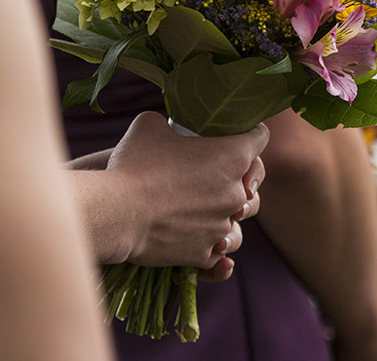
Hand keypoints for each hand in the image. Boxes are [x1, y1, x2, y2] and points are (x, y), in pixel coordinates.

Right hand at [105, 112, 267, 274]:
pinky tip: (203, 243)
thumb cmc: (135, 164)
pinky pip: (219, 253)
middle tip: (215, 179)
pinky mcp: (204, 252)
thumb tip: (168, 129)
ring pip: (238, 222)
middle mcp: (236, 193)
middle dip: (239, 180)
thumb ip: (169, 124)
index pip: (260, 137)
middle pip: (253, 185)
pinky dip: (212, 248)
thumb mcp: (150, 125)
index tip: (241, 134)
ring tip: (207, 213)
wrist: (116, 212)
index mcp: (232, 156)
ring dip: (227, 216)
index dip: (251, 132)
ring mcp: (222, 225)